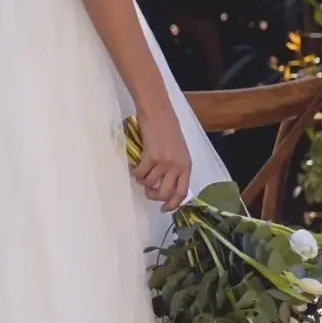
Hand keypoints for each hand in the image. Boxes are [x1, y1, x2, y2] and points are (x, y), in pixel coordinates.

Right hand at [129, 95, 190, 212]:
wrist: (158, 113)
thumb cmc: (168, 129)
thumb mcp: (179, 151)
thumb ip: (176, 168)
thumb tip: (165, 184)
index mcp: (186, 166)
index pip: (182, 192)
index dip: (173, 204)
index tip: (164, 209)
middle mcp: (177, 166)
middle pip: (165, 193)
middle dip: (154, 196)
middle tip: (148, 192)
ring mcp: (164, 162)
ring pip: (149, 184)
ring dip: (142, 181)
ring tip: (140, 172)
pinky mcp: (150, 157)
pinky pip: (139, 173)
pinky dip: (135, 172)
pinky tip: (134, 165)